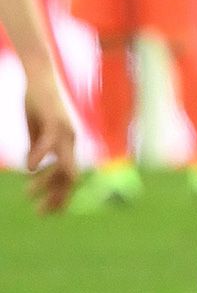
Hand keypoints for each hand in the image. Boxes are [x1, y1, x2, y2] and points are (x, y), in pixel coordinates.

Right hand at [24, 70, 76, 213]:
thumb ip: (38, 150)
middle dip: (58, 198)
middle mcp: (71, 141)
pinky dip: (40, 157)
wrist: (40, 79)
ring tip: (28, 193)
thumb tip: (33, 168)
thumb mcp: (36, 133)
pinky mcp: (55, 121)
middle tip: (41, 213)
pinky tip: (29, 168)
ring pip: (64, 165)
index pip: (69, 178)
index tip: (48, 212)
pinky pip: (50, 144)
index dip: (61, 196)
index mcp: (67, 146)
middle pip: (71, 177)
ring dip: (47, 182)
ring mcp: (66, 132)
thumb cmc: (38, 106)